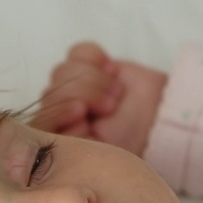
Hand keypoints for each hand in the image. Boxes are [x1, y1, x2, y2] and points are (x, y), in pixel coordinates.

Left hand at [32, 42, 167, 156]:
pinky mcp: (84, 66)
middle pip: (50, 95)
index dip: (58, 113)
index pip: (39, 123)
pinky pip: (79, 52)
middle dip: (84, 95)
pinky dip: (96, 58)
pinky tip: (111, 71)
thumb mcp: (105, 150)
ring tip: (117, 93)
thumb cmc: (135, 139)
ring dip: (94, 80)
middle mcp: (59, 114)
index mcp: (59, 139)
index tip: (82, 113)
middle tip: (111, 105)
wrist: (164, 114)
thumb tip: (65, 123)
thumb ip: (75, 140)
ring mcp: (70, 89)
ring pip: (62, 72)